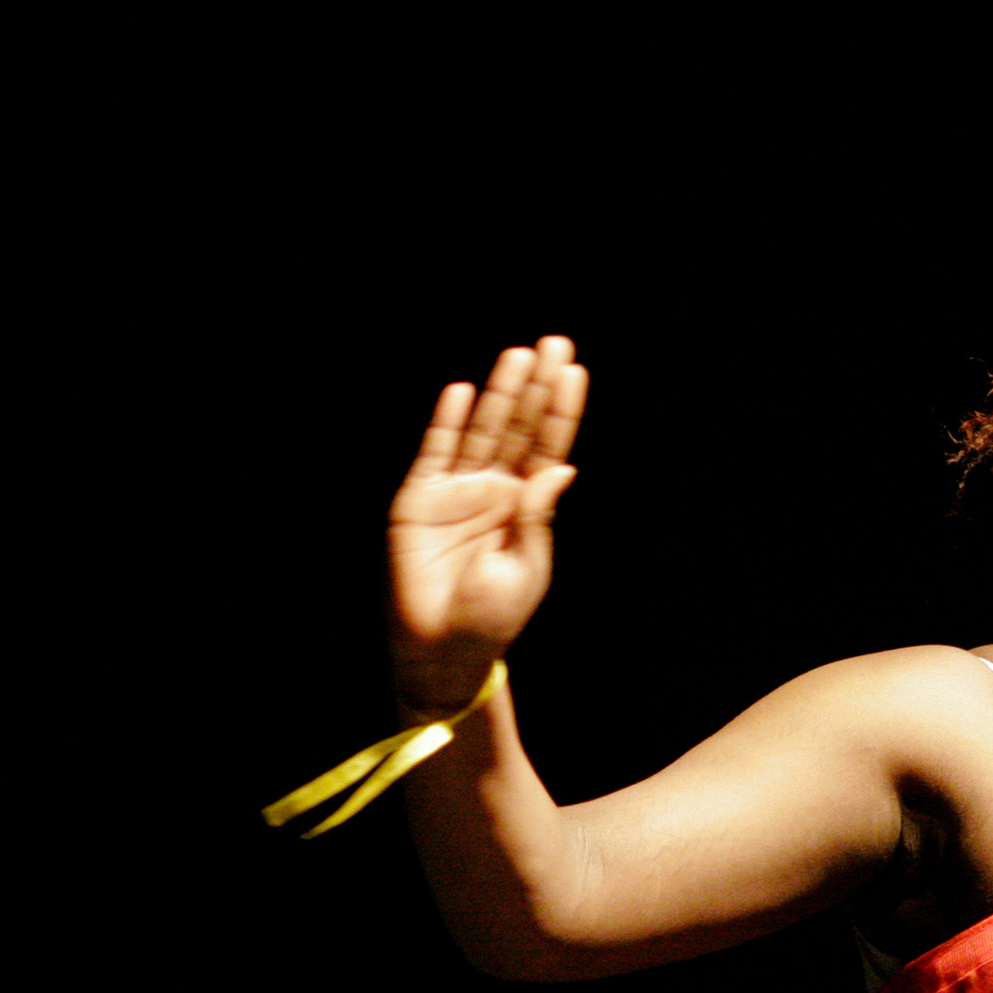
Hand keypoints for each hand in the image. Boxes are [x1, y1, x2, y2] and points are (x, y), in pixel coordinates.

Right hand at [389, 337, 587, 711]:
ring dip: (499, 393)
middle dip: (535, 386)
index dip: (560, 409)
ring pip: (481, 431)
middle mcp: (493, 489)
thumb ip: (538, 516)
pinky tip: (462, 392)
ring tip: (518, 354)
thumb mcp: (527, 567)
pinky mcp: (418, 501)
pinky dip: (446, 424)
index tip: (574, 371)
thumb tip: (561, 466)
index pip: (548, 445)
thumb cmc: (492, 617)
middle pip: (518, 426)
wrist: (442, 650)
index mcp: (527, 506)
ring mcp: (456, 491)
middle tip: (554, 342)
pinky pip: (435, 454)